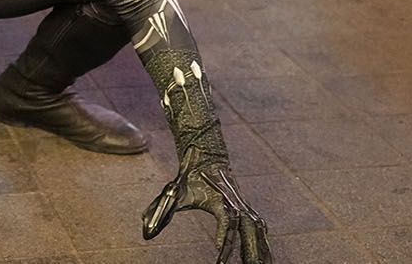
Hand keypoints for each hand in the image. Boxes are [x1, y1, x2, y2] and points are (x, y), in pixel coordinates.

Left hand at [142, 163, 269, 262]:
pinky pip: (257, 228)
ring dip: (261, 249)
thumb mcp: (173, 195)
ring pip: (256, 231)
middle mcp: (235, 204)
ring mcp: (242, 207)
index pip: (225, 222)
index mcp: (220, 201)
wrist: (205, 158)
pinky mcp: (244, 209)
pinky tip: (267, 255)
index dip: (223, 237)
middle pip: (248, 230)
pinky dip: (263, 242)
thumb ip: (160, 212)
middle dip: (250, 251)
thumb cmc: (189, 178)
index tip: (219, 252)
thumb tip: (144, 230)